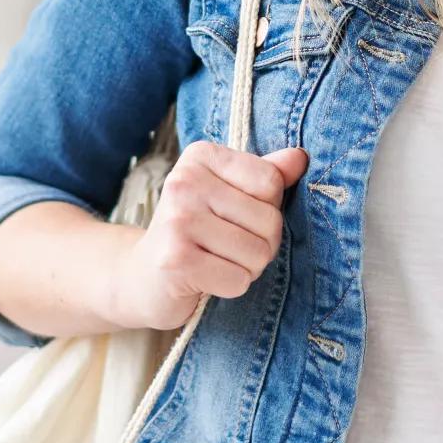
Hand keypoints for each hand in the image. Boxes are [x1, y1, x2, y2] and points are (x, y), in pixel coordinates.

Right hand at [112, 141, 309, 330]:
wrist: (142, 275)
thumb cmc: (195, 229)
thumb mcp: (229, 192)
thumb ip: (266, 174)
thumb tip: (300, 157)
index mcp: (201, 156)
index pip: (271, 181)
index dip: (268, 208)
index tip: (239, 215)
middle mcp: (185, 182)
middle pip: (269, 219)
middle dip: (261, 243)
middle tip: (228, 247)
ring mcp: (178, 220)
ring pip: (258, 253)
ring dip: (247, 267)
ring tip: (217, 261)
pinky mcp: (176, 260)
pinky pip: (238, 280)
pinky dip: (230, 286)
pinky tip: (206, 278)